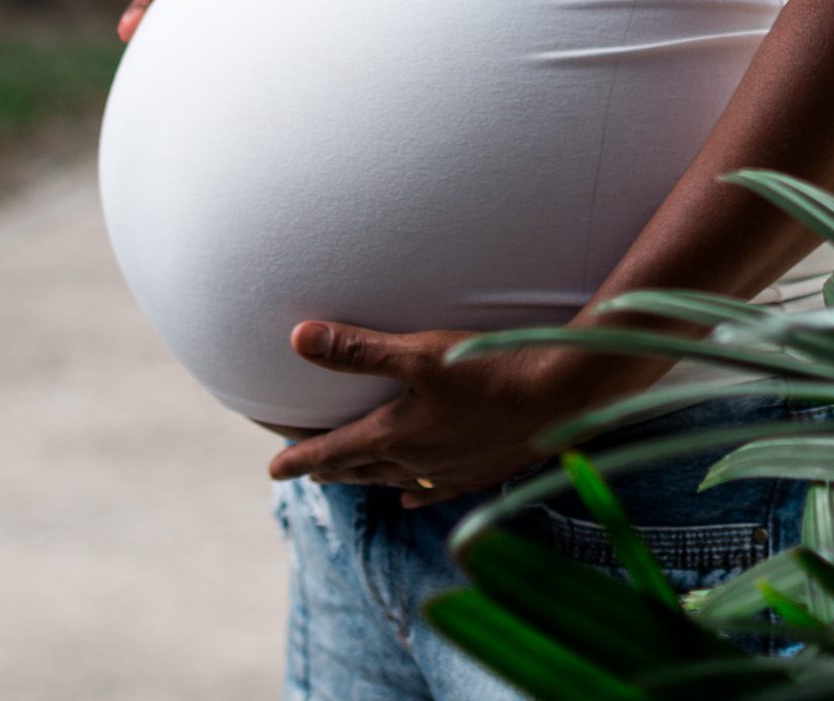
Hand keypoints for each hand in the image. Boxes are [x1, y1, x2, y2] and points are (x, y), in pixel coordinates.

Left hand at [264, 318, 592, 508]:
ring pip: (395, 481)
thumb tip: (297, 337)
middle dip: (330, 469)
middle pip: (361, 470)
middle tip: (305, 473)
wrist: (561, 399)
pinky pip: (436, 490)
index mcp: (396, 436)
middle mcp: (418, 462)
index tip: (272, 469)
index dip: (299, 459)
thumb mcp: (419, 352)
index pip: (333, 452)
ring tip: (351, 480)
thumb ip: (357, 348)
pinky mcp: (483, 472)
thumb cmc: (487, 370)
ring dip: (368, 479)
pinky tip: (411, 496)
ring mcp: (452, 471)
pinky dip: (415, 492)